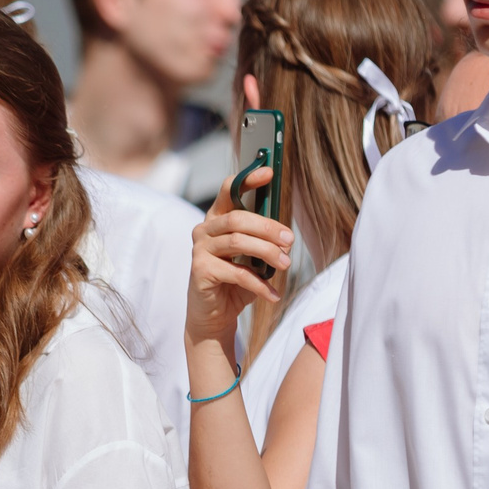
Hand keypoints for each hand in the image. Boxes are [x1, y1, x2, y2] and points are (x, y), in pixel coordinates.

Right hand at [183, 165, 289, 351]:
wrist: (214, 316)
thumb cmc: (235, 283)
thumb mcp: (253, 258)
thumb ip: (263, 241)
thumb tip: (286, 235)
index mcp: (218, 219)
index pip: (229, 190)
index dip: (248, 179)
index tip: (270, 172)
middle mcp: (205, 230)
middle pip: (238, 218)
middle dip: (267, 227)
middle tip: (289, 240)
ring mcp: (200, 250)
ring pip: (237, 241)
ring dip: (267, 253)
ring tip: (286, 265)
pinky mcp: (200, 271)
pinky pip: (236, 272)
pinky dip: (259, 284)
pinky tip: (273, 294)